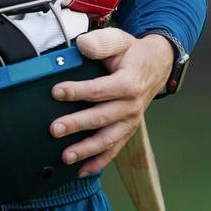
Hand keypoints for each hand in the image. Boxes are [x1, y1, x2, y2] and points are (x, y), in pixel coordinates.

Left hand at [48, 28, 173, 176]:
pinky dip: (98, 162)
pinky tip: (81, 170)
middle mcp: (132, 106)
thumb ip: (100, 43)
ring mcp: (130, 121)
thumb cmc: (131, 52)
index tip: (56, 92)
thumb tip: (81, 46)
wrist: (156, 65)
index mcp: (129, 83)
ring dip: (86, 150)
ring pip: (107, 140)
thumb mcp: (118, 39)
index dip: (77, 91)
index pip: (99, 90)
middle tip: (54, 129)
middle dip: (76, 124)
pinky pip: (114, 150)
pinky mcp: (127, 130)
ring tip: (65, 156)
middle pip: (101, 118)